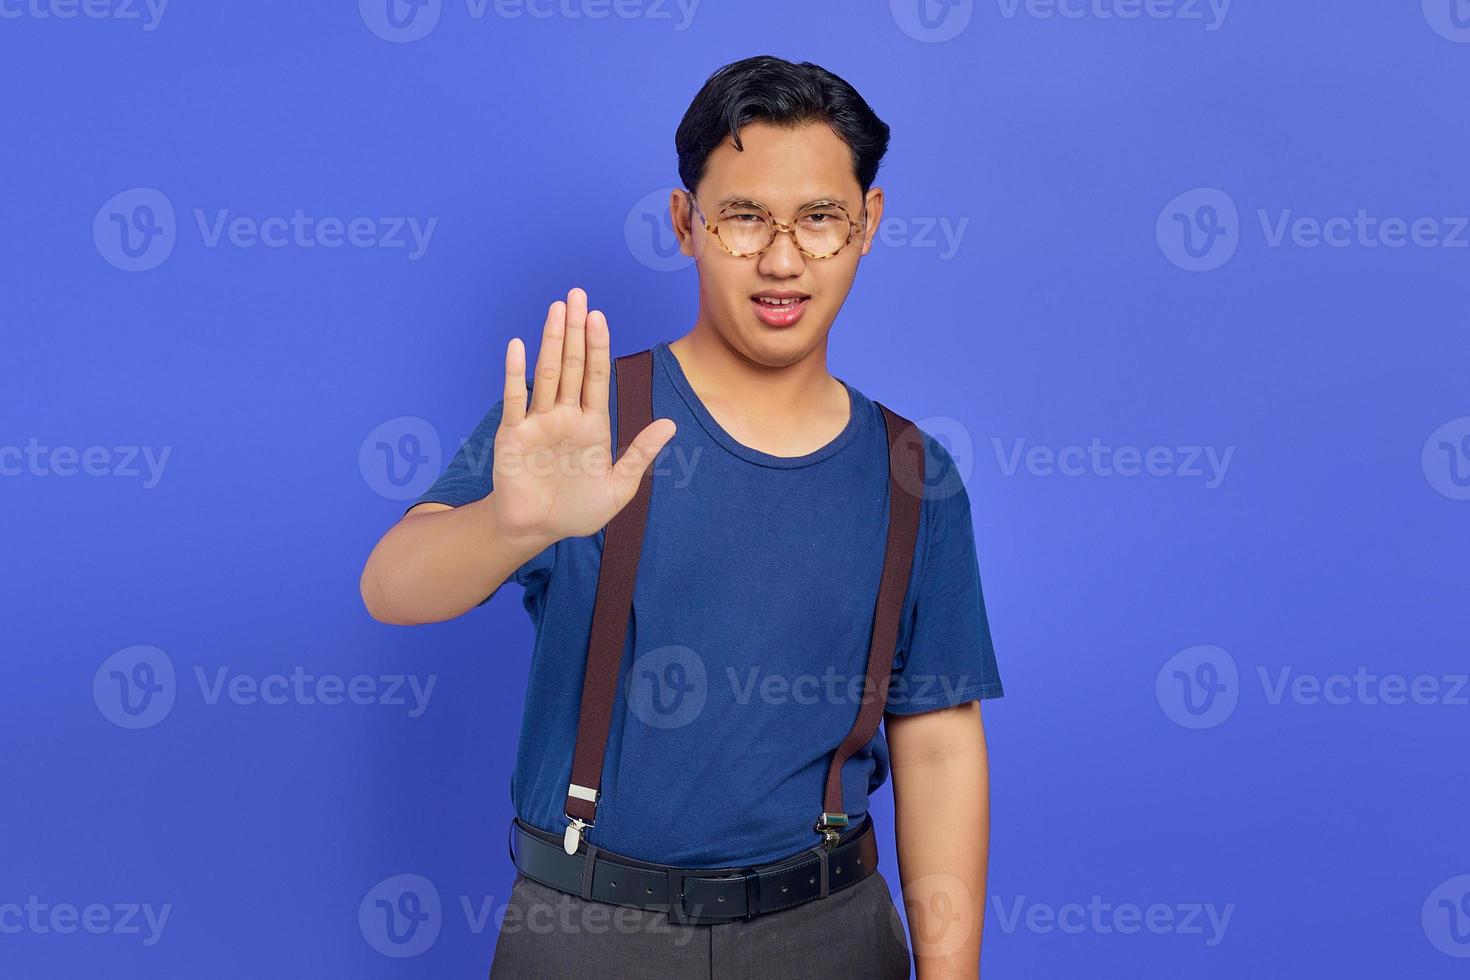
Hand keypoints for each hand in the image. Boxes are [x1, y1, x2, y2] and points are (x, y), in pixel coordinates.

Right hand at [487, 287, 675, 543]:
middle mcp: (565, 415)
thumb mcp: (618, 488)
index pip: (597, 376)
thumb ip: (640, 454)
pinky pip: (515, 399)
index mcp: (593, 424)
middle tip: (576, 294)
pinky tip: (518, 346)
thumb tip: (670, 424)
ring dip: (551, 341)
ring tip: (556, 309)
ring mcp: (538, 421)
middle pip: (573, 365)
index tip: (599, 316)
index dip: (599, 345)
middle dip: (575, 330)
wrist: (537, 530)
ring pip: (547, 373)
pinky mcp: (513, 434)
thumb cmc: (578, 511)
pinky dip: (515, 373)